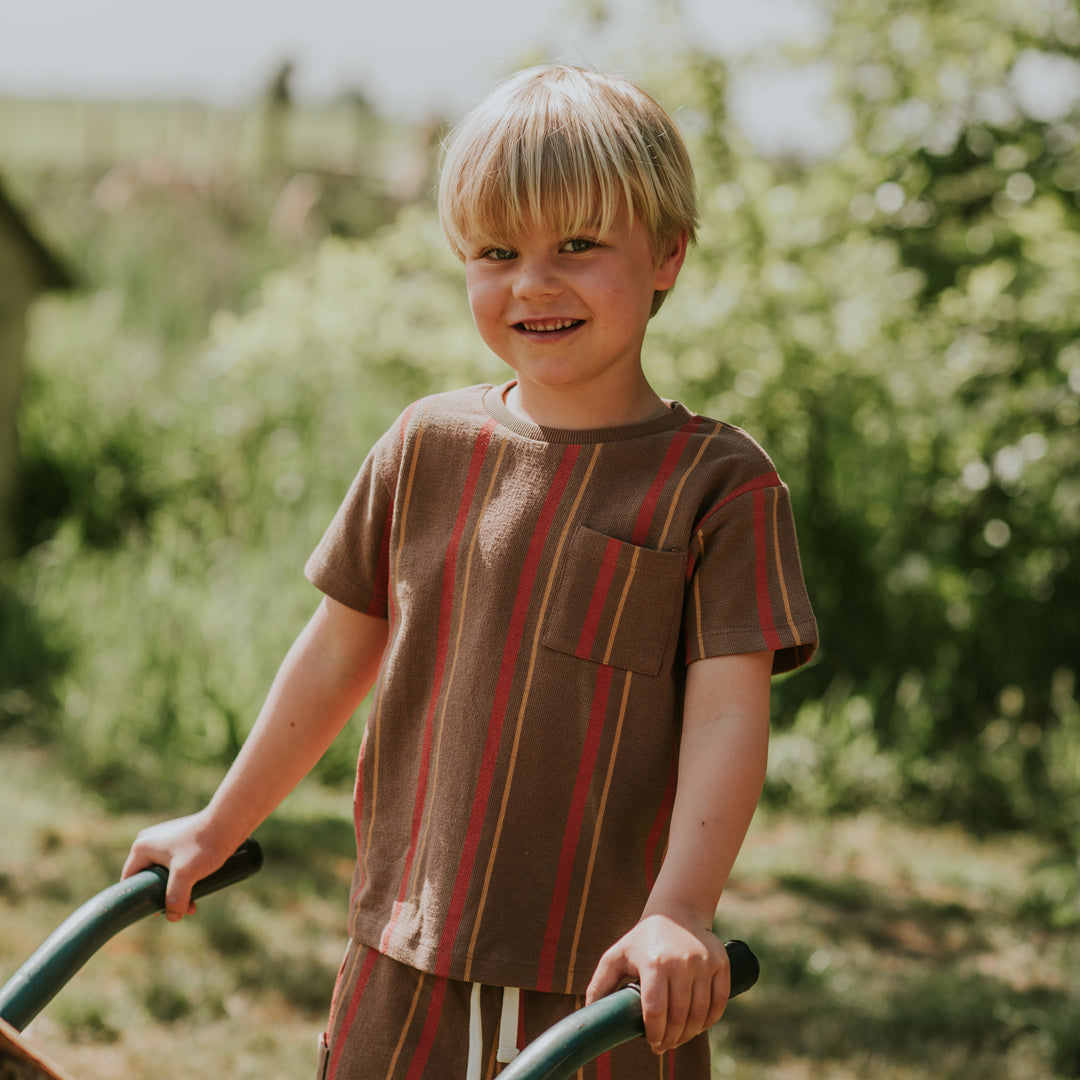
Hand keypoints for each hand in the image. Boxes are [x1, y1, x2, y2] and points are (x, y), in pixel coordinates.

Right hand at [121, 812, 231, 921]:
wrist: (230, 822)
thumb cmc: (204, 844)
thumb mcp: (185, 874)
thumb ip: (175, 898)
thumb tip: (173, 916)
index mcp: (142, 847)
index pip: (130, 880)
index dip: (140, 899)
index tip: (157, 912)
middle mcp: (150, 841)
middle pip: (148, 879)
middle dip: (163, 897)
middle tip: (179, 910)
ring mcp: (166, 839)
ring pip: (165, 874)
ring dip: (176, 890)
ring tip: (192, 904)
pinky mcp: (182, 840)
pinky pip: (176, 865)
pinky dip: (184, 879)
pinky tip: (197, 890)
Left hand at [585, 907, 729, 1053]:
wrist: (677, 912)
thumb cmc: (643, 939)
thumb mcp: (617, 955)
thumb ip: (600, 983)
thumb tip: (589, 1011)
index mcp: (654, 962)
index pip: (656, 1011)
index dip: (655, 1033)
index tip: (651, 1043)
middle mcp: (681, 962)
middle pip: (680, 1016)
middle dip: (671, 1038)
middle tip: (664, 1045)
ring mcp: (704, 962)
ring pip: (701, 1013)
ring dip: (690, 1033)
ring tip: (679, 1038)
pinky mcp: (721, 963)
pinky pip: (720, 1001)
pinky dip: (711, 1020)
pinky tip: (699, 1026)